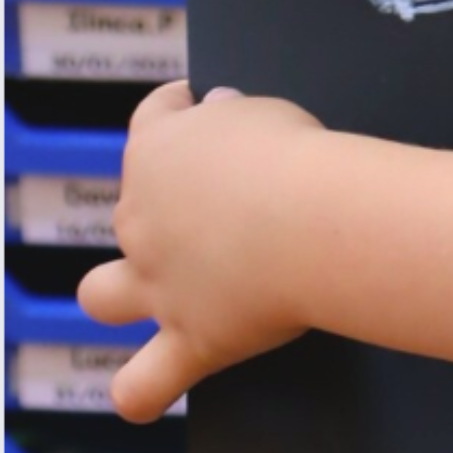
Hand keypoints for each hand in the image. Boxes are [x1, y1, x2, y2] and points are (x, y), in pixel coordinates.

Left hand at [79, 82, 322, 421]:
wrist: (312, 223)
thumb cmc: (296, 158)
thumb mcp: (266, 112)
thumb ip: (232, 118)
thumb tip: (218, 111)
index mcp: (160, 150)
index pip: (156, 116)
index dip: (177, 107)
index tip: (198, 102)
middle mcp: (142, 218)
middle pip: (134, 205)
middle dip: (169, 198)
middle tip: (228, 193)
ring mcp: (157, 282)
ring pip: (102, 295)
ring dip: (120, 292)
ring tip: (153, 290)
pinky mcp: (187, 337)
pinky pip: (144, 383)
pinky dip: (143, 389)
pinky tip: (151, 386)